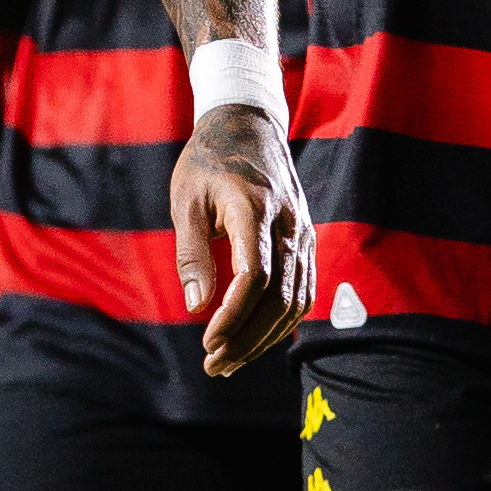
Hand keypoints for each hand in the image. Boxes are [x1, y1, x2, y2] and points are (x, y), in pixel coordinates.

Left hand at [170, 105, 315, 375]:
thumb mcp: (185, 201)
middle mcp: (287, 225)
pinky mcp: (305, 240)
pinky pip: (302, 290)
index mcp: (255, 210)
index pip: (255, 277)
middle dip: (247, 339)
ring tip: (230, 361)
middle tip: (214, 364)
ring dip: (265, 338)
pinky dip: (281, 321)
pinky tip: (254, 339)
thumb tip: (196, 306)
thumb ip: (192, 253)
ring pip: (296, 300)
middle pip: (279, 298)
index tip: (208, 342)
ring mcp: (302, 233)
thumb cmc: (208, 162)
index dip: (234, 316)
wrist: (248, 125)